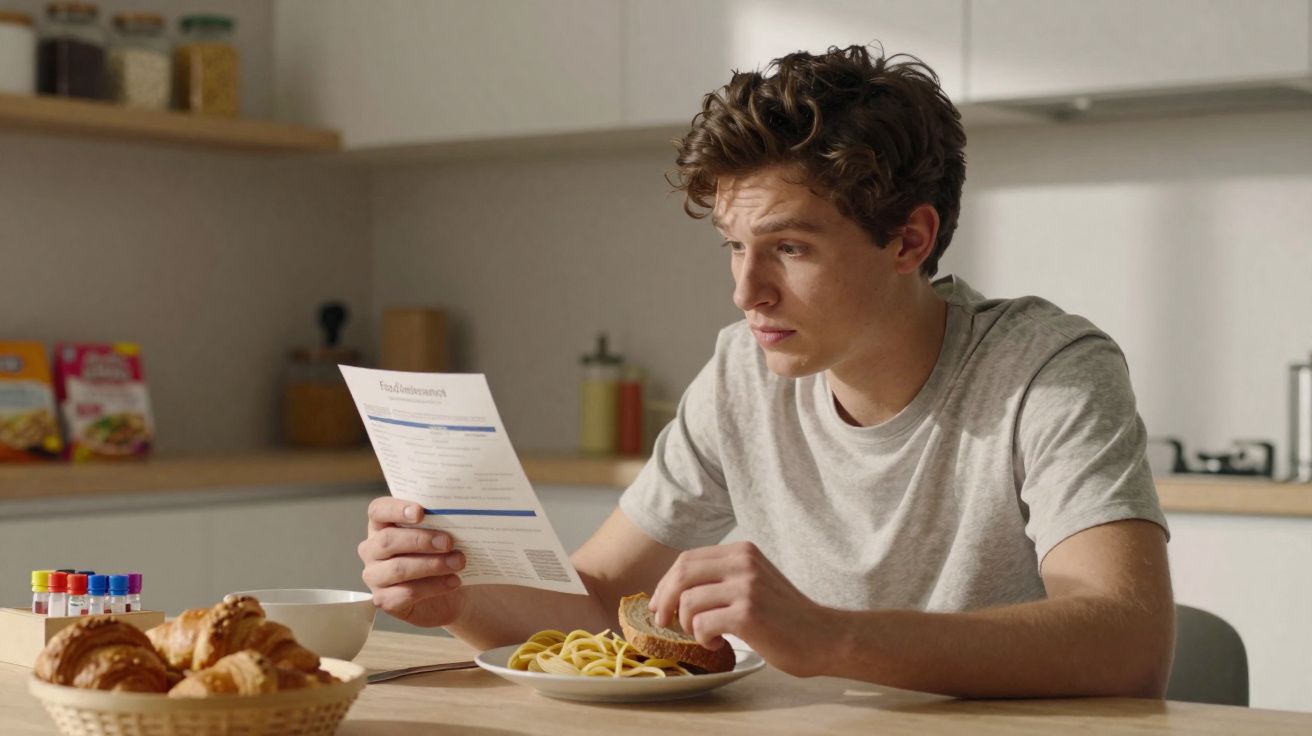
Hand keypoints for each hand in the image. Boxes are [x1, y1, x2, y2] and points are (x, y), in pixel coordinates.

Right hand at [358, 497, 467, 627]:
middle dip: (421, 540)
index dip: (396, 510)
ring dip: (432, 564)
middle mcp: (372, 550)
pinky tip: (453, 581)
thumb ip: (438, 520)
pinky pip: (406, 593)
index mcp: (381, 525)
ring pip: (398, 568)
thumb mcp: (440, 532)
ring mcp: (375, 576)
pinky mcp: (385, 600)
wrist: (454, 590)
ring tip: (458, 562)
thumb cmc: (442, 554)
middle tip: (448, 542)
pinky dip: (434, 586)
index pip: (378, 511)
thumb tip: (455, 512)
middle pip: (388, 540)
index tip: (420, 512)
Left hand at [649, 541, 832, 676]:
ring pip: (688, 602)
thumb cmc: (786, 616)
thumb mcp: (755, 581)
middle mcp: (743, 562)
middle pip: (681, 574)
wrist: (824, 637)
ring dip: (689, 625)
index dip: (666, 583)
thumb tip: (673, 589)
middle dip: (665, 600)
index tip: (659, 604)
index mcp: (742, 551)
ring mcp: (745, 587)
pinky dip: (704, 638)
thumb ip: (723, 577)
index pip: (687, 559)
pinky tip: (720, 643)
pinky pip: (702, 625)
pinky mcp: (747, 614)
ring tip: (708, 635)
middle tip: (664, 622)